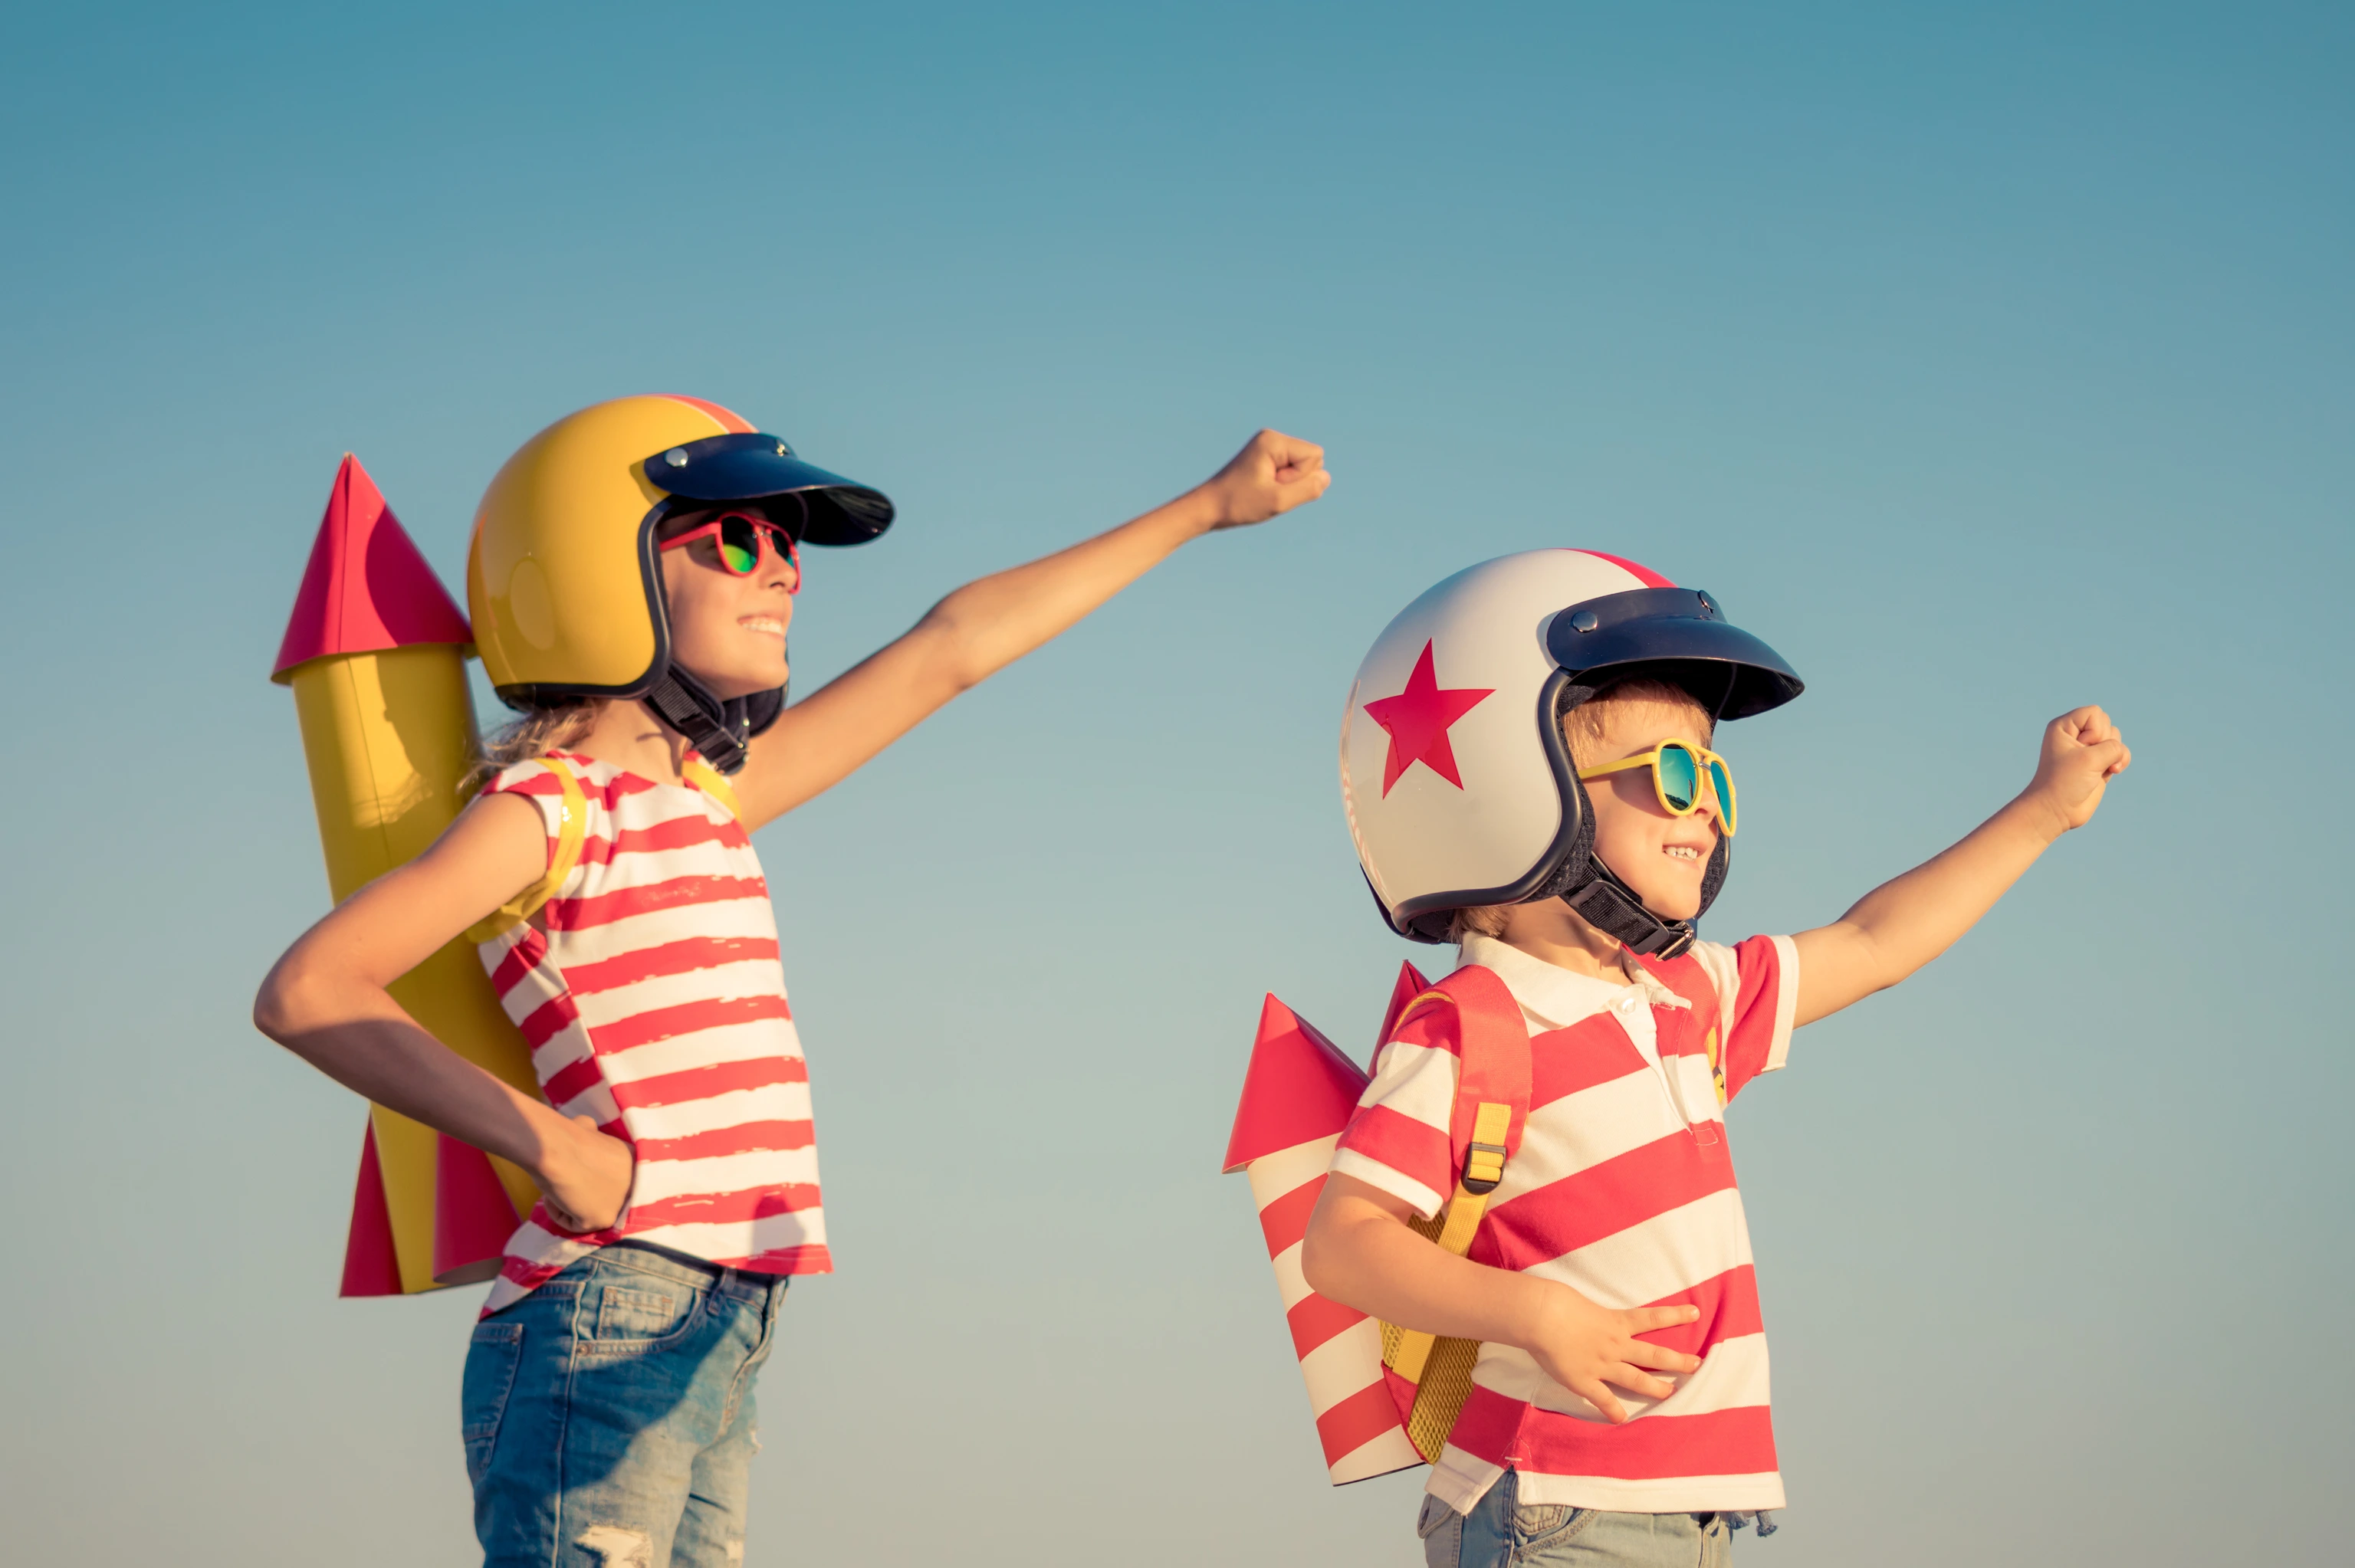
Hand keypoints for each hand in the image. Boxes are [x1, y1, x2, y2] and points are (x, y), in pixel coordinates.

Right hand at [534, 1114, 634, 1233]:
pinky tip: (555, 1198)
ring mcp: (621, 1204)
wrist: (556, 1148)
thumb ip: (595, 1138)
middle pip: (607, 1199)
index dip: (598, 1182)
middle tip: (568, 1186)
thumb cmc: (568, 1135)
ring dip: (571, 1204)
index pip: (619, 1181)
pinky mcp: (604, 1220)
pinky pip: (576, 1225)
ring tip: (558, 1188)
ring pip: (590, 1213)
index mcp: (635, 1163)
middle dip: (586, 1195)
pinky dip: (559, 1213)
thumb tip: (588, 1128)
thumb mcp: (590, 1130)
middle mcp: (635, 1185)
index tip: (582, 1179)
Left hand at [1193, 428, 1330, 529]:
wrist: (1207, 507)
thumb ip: (1307, 490)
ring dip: (1288, 485)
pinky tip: (1262, 490)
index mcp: (1273, 441)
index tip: (1273, 485)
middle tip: (1266, 489)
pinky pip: (1291, 472)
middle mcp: (1272, 438)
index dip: (1300, 477)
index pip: (1315, 456)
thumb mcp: (1277, 502)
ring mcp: (1269, 448)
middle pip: (1311, 459)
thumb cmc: (1238, 504)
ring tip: (1263, 490)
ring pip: (1303, 468)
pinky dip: (1282, 486)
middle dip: (1295, 480)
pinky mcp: (1266, 459)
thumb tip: (1326, 478)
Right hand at [1518, 1285, 1703, 1423]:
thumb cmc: (1557, 1300)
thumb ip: (1594, 1313)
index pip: (1652, 1318)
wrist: (1541, 1316)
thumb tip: (1591, 1315)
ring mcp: (1602, 1365)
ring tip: (1671, 1393)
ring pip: (1637, 1379)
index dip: (1675, 1315)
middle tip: (1696, 1365)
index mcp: (1616, 1322)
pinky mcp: (1585, 1381)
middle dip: (1677, 1361)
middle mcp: (1616, 1345)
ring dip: (1656, 1388)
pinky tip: (1622, 1419)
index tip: (1695, 1313)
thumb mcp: (1583, 1301)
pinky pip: (1603, 1399)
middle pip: (1653, 1355)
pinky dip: (1613, 1411)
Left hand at [2022, 704, 2130, 835]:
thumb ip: (2113, 747)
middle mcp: (2076, 735)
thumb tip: (2121, 753)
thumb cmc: (2065, 781)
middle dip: (2104, 743)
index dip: (2095, 730)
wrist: (2057, 810)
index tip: (2080, 749)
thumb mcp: (2090, 758)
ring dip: (2114, 754)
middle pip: (2107, 724)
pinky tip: (2110, 772)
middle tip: (2086, 761)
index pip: (2094, 712)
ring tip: (2097, 769)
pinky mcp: (2099, 763)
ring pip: (2115, 738)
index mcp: (2064, 726)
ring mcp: (2088, 749)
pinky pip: (2121, 752)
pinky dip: (2121, 761)